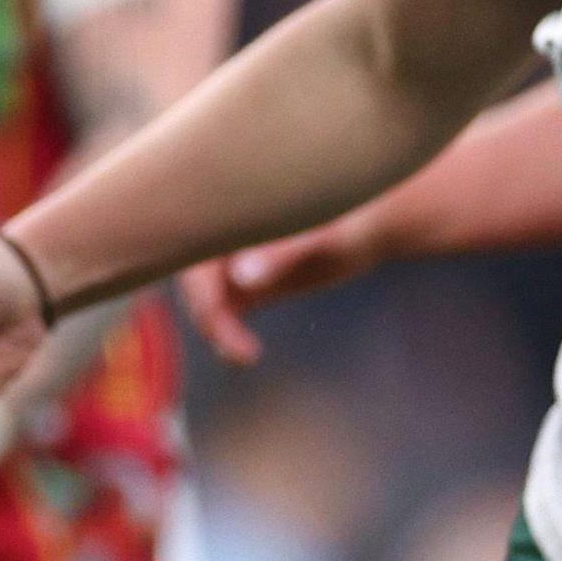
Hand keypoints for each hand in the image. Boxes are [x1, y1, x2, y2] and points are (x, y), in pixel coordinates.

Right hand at [182, 213, 388, 363]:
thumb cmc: (350, 217)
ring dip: (215, 329)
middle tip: (236, 347)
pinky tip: (247, 354)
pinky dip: (226, 335)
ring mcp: (228, 256)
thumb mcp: (321, 236)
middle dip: (205, 312)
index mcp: (227, 205)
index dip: (195, 283)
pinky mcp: (242, 281)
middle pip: (192, 274)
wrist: (372, 221)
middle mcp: (221, 230)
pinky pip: (220, 311)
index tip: (218, 319)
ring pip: (202, 297)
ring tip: (244, 355)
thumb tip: (240, 277)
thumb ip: (280, 254)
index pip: (189, 244)